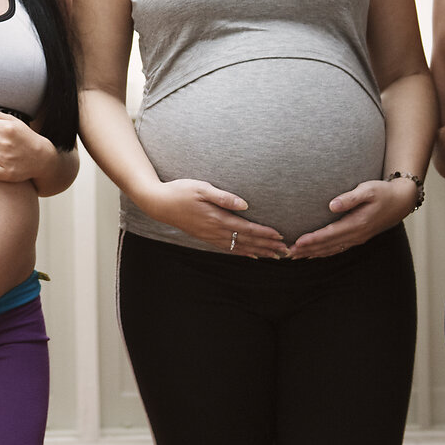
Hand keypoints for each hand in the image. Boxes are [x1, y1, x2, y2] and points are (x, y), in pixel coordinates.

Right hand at [139, 179, 287, 258]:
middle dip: (267, 246)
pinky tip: (251, 255)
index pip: (247, 228)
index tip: (280, 236)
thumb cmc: (180, 191)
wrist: (158, 203)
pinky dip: (241, 252)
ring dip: (258, 251)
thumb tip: (245, 205)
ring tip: (274, 256)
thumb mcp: (201, 188)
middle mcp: (215, 230)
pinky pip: (227, 248)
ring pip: (238, 247)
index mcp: (217, 218)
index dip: (264, 233)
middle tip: (286, 252)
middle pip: (246, 241)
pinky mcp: (205, 236)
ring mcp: (209, 236)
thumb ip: (224, 197)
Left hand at [288, 177, 417, 258]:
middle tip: (288, 253)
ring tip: (295, 256)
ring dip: (313, 253)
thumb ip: (350, 198)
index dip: (312, 239)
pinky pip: (338, 249)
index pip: (330, 234)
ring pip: (332, 250)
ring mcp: (358, 238)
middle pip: (328, 245)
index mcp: (357, 223)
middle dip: (307, 250)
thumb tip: (332, 205)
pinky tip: (313, 254)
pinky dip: (324, 253)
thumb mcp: (368, 190)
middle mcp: (357, 234)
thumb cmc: (383, 192)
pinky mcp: (358, 238)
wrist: (401, 201)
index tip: (297, 242)